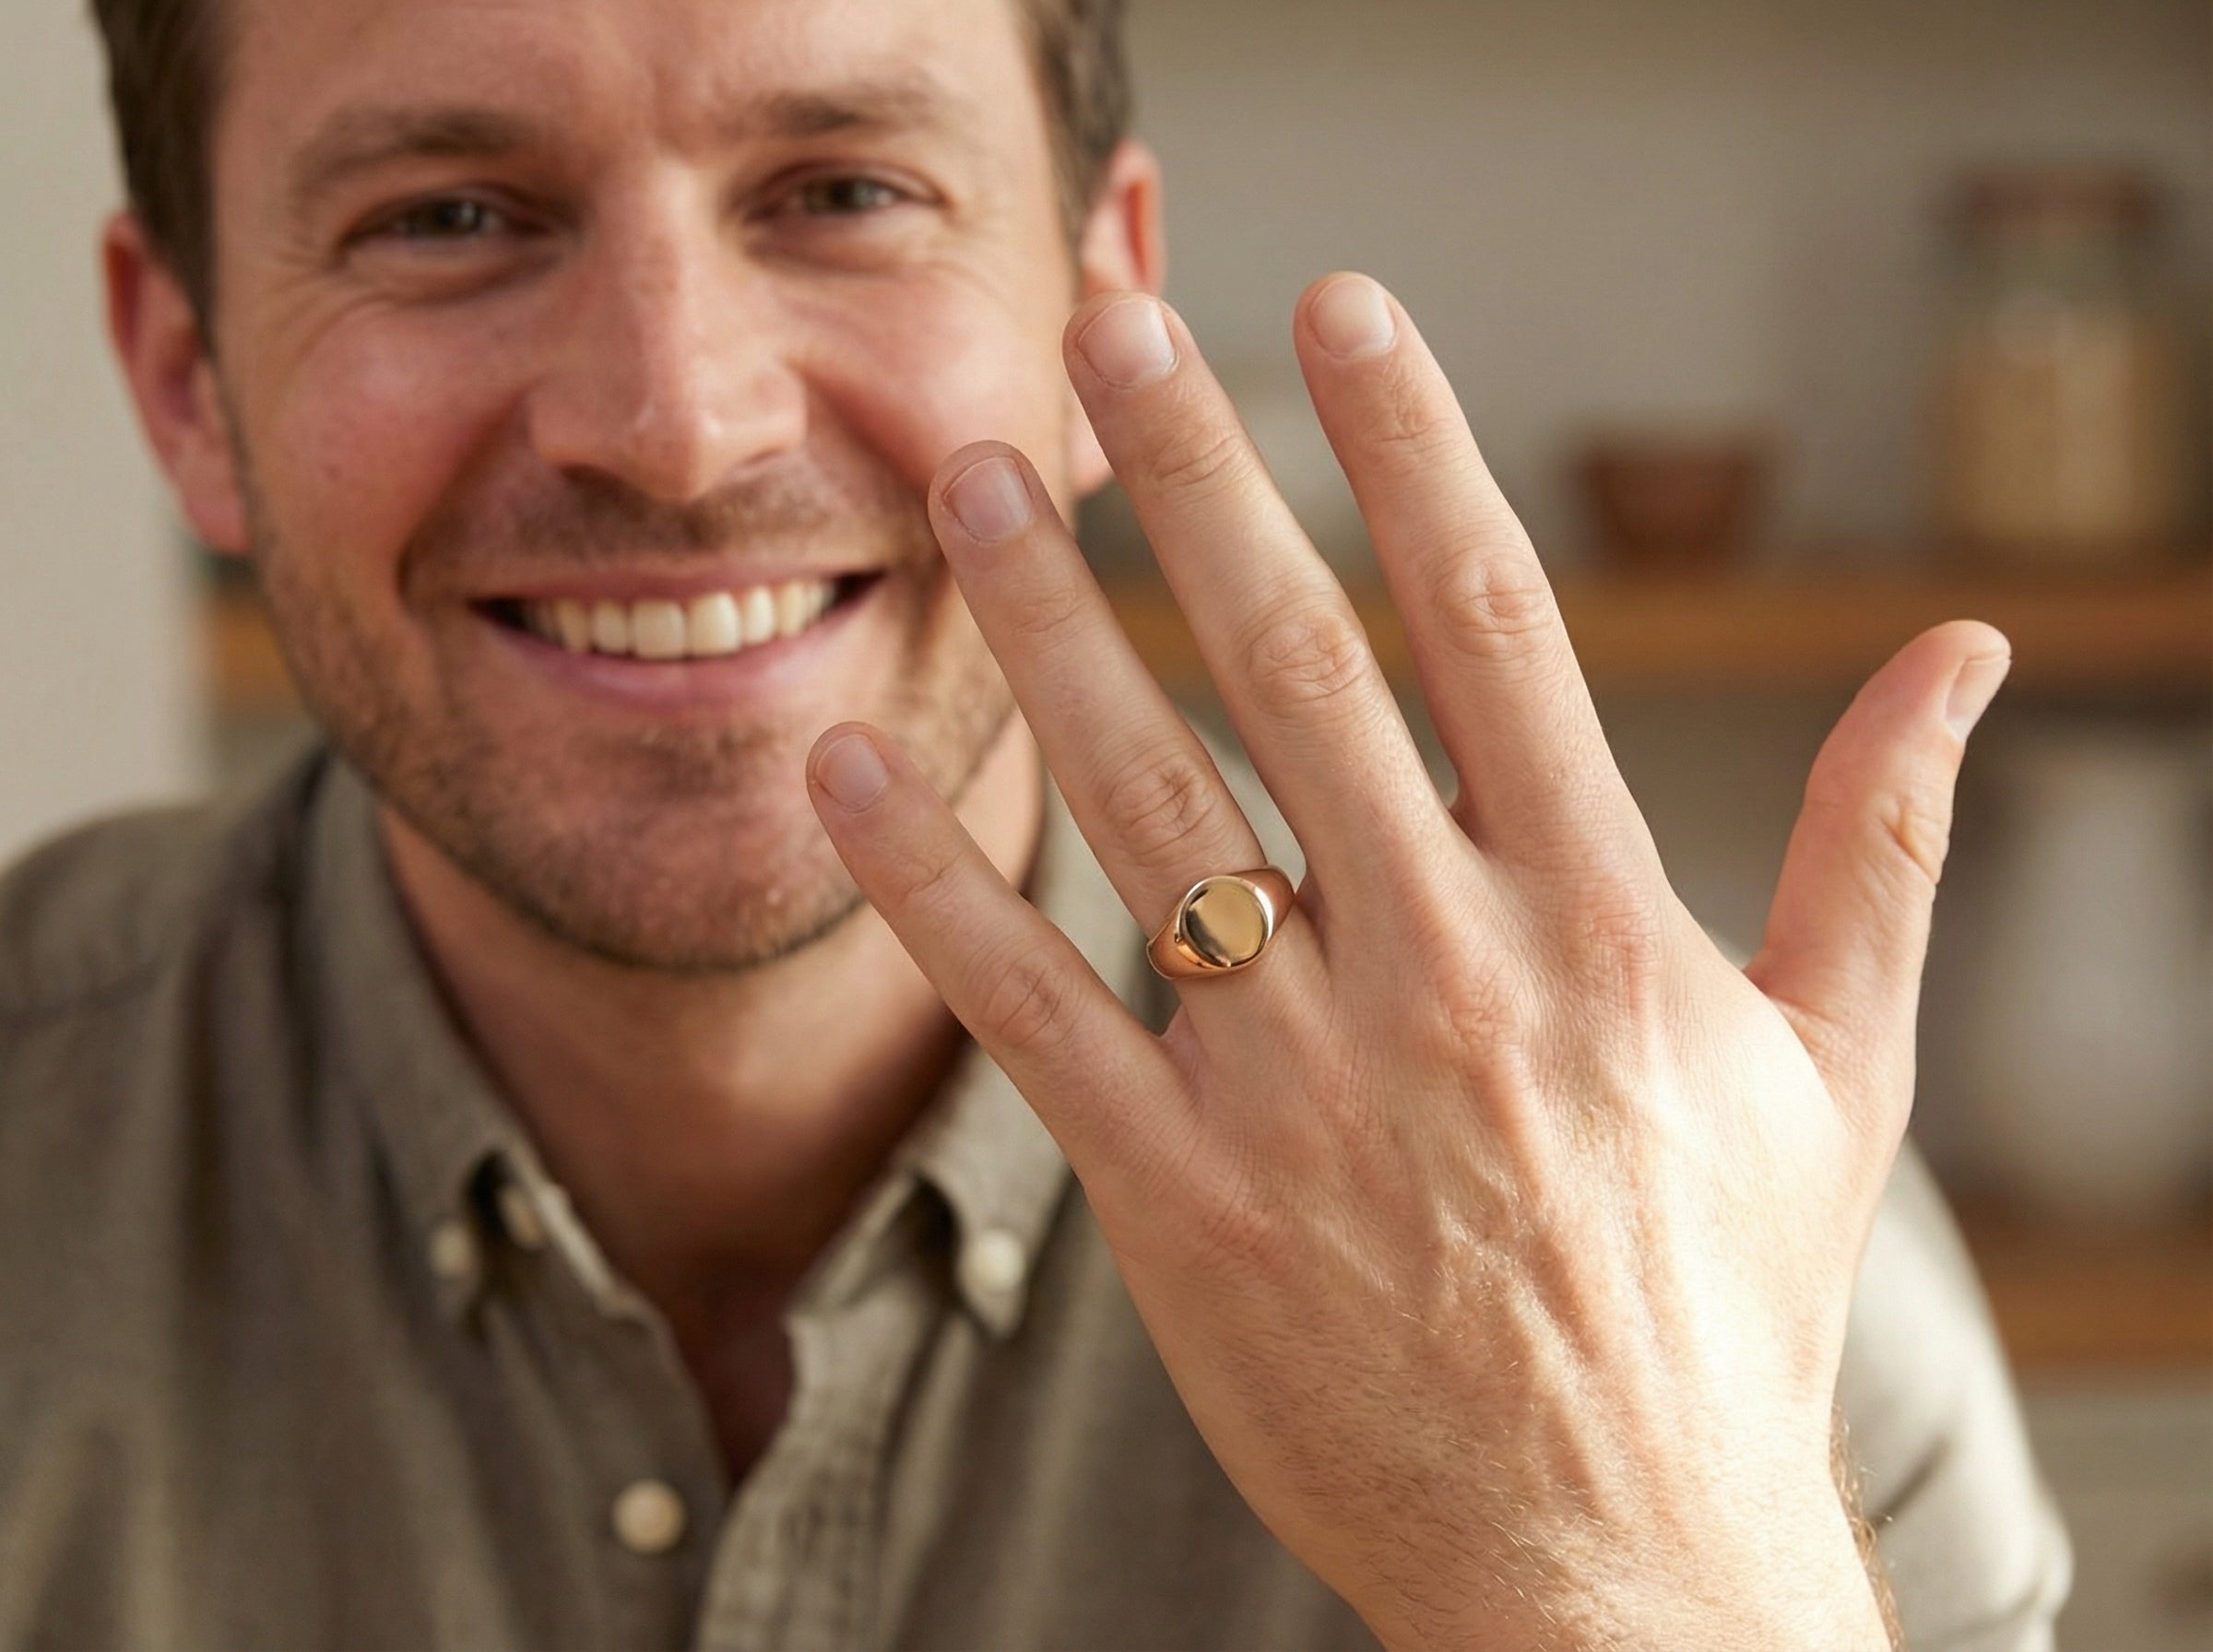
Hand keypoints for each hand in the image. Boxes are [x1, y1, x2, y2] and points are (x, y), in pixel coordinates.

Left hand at [808, 276, 2007, 1650]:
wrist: (1617, 1569)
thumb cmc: (1724, 1311)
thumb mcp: (1843, 1069)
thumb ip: (1885, 842)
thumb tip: (1965, 654)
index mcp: (1599, 923)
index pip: (1493, 622)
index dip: (1409, 443)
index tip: (1337, 304)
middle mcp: (1443, 973)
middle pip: (1298, 668)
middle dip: (1195, 479)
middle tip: (1106, 330)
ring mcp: (1303, 1088)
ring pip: (1147, 807)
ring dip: (1047, 630)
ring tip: (976, 489)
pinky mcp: (1184, 1203)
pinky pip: (1031, 1015)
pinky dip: (933, 886)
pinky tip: (857, 766)